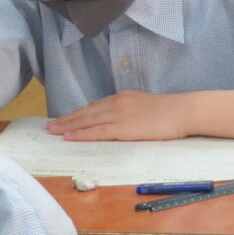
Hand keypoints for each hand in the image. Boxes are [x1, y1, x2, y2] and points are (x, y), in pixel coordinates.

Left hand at [46, 91, 189, 140]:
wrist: (183, 111)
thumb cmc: (171, 112)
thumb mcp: (147, 106)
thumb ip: (132, 112)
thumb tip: (125, 121)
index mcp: (124, 98)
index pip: (96, 106)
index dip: (79, 113)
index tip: (67, 118)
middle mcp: (117, 103)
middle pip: (86, 112)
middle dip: (67, 119)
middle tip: (50, 125)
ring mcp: (119, 115)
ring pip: (87, 120)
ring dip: (68, 126)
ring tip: (53, 130)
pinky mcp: (123, 128)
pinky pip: (97, 131)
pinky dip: (81, 134)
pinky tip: (69, 137)